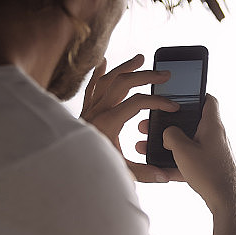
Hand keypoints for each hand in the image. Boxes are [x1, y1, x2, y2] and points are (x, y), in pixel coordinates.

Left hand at [81, 53, 181, 182]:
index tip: (172, 106)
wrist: (63, 168)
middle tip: (164, 75)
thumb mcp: (121, 173)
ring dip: (125, 67)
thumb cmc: (91, 168)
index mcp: (108, 122)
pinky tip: (103, 62)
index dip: (157, 101)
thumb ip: (144, 173)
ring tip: (140, 59)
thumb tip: (165, 175)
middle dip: (146, 76)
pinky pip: (90, 86)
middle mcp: (97, 110)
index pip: (137, 102)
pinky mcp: (84, 111)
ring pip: (107, 79)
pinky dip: (98, 73)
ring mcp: (89, 108)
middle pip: (123, 82)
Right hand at [160, 95, 235, 212]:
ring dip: (168, 145)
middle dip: (169, 124)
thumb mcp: (182, 150)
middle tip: (150, 125)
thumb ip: (171, 135)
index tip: (176, 96)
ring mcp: (212, 152)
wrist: (227, 201)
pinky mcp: (209, 167)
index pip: (207, 100)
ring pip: (187, 144)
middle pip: (190, 123)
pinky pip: (189, 161)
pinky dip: (174, 163)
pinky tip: (158, 170)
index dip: (193, 94)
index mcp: (212, 125)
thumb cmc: (209, 172)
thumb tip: (168, 134)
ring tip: (146, 148)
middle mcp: (214, 136)